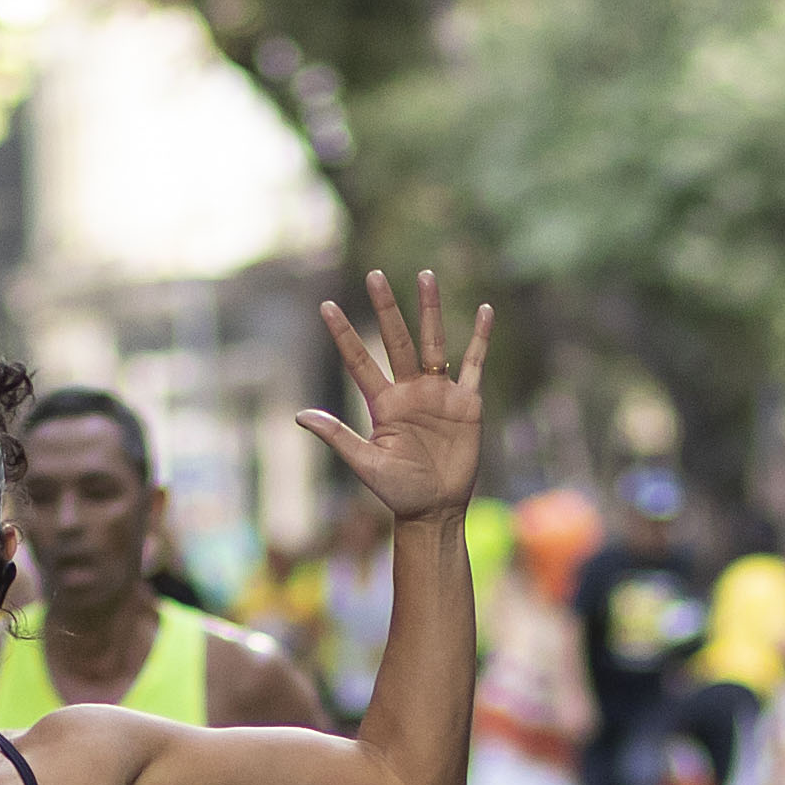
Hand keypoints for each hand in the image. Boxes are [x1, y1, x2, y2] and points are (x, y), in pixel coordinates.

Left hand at [291, 271, 491, 523]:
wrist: (435, 509)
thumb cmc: (398, 491)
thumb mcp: (366, 465)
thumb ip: (338, 437)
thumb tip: (299, 415)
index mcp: (383, 403)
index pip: (359, 360)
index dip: (343, 334)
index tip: (326, 306)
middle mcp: (409, 391)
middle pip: (396, 340)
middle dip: (386, 309)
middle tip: (374, 275)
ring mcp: (439, 393)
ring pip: (434, 342)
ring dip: (430, 310)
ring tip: (425, 275)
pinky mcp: (467, 402)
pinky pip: (474, 363)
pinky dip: (481, 338)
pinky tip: (485, 310)